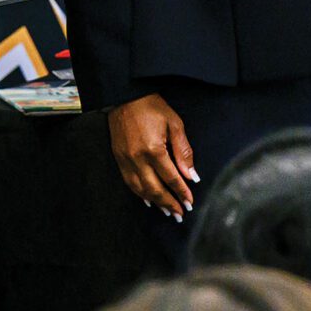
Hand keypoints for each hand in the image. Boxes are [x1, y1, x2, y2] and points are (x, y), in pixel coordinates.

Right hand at [107, 94, 196, 219]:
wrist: (126, 96)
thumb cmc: (153, 107)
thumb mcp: (174, 124)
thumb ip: (183, 151)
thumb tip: (191, 175)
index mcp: (153, 149)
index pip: (171, 178)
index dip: (181, 192)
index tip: (190, 203)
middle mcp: (137, 158)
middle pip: (155, 189)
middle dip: (169, 203)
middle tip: (180, 214)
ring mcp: (125, 160)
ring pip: (140, 189)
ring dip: (155, 202)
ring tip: (167, 211)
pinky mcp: (118, 158)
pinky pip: (129, 182)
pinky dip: (140, 194)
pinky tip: (148, 200)